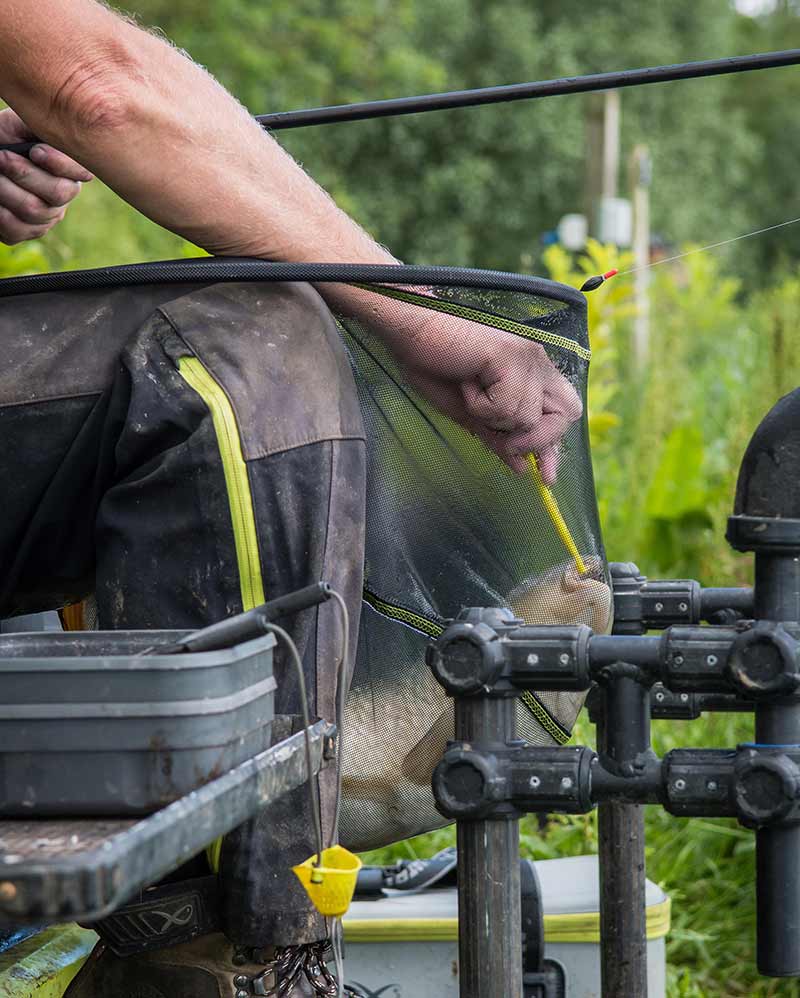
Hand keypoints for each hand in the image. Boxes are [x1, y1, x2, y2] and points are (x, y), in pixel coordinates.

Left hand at [0, 109, 92, 244]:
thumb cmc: (7, 135)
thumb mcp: (24, 123)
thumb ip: (45, 127)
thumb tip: (62, 124)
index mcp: (71, 167)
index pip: (79, 171)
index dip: (58, 163)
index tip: (35, 152)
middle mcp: (65, 194)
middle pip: (58, 193)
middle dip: (24, 173)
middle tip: (2, 158)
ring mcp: (48, 216)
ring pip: (33, 211)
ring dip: (5, 190)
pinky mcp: (27, 231)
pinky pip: (16, 231)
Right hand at [378, 305, 582, 482]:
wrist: (411, 331)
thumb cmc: (435, 366)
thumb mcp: (470, 413)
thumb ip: (497, 437)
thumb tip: (520, 467)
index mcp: (532, 372)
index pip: (562, 413)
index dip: (553, 445)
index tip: (545, 477)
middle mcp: (537, 362)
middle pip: (565, 416)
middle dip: (535, 438)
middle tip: (499, 434)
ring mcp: (527, 357)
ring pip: (527, 418)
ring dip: (490, 417)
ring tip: (470, 390)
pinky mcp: (511, 356)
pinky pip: (505, 407)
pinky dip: (480, 405)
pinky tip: (467, 382)